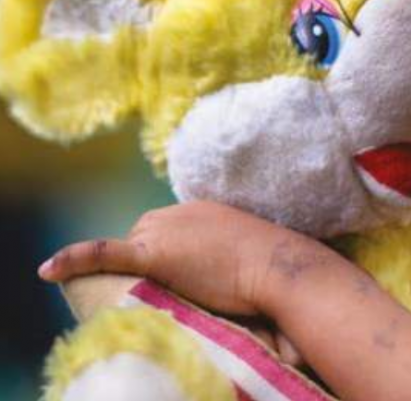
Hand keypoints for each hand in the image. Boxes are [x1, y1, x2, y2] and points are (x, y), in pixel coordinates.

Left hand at [38, 200, 335, 318]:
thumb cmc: (271, 264)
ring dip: (136, 266)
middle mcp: (178, 212)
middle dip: (148, 258)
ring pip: (131, 248)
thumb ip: (227, 249)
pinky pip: (107, 254)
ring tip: (163, 288)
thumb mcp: (247, 248)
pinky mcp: (154, 253)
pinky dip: (77, 259)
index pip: (165, 228)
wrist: (276, 264)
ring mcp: (165, 229)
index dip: (165, 251)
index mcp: (199, 209)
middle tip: (173, 286)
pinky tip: (48, 270)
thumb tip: (231, 272)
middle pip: (143, 236)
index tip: (178, 271)